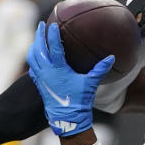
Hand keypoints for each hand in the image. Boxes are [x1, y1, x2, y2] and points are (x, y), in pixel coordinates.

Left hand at [26, 21, 113, 135]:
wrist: (67, 119)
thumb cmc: (79, 102)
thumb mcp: (91, 84)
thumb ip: (100, 69)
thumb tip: (111, 57)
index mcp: (58, 69)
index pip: (53, 47)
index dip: (52, 34)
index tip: (52, 24)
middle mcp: (47, 72)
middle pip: (39, 48)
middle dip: (40, 35)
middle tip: (41, 25)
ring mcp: (41, 78)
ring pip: (33, 57)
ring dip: (35, 46)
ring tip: (37, 38)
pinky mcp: (39, 85)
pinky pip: (32, 67)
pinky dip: (33, 59)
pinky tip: (36, 57)